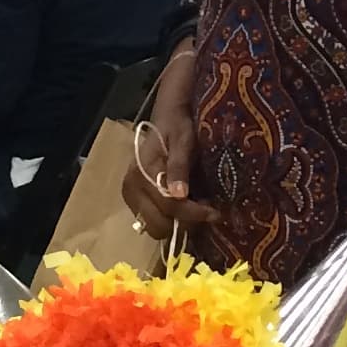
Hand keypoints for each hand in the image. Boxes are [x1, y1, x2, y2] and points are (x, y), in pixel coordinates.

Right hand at [120, 58, 214, 236]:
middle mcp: (131, 188)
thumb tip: (179, 194)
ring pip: (154, 227)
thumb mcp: (183, 143)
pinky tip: (184, 206)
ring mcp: (131, 197)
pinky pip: (152, 221)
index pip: (168, 206)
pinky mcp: (134, 201)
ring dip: (177, 223)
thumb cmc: (177, 128)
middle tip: (206, 211)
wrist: (166, 118)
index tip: (216, 214)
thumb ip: (179, 168)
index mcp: (142, 173)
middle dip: (184, 222)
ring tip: (195, 207)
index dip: (194, 214)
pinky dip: (170, 219)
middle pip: (158, 224)